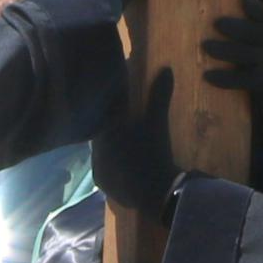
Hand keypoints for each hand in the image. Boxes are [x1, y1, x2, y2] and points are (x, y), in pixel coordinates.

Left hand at [94, 68, 180, 222]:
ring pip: (103, 159)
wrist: (156, 193)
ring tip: (130, 149)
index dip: (108, 115)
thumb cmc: (151, 153)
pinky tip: (129, 169)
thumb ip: (158, 96)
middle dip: (110, 135)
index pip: (99, 122)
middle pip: (101, 141)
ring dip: (114, 154)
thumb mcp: (156, 122)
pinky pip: (109, 176)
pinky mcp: (108, 191)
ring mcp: (100, 175)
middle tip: (125, 129)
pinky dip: (117, 171)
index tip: (118, 111)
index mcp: (102, 137)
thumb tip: (166, 69)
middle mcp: (95, 156)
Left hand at [202, 0, 262, 151]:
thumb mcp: (232, 53)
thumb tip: (189, 13)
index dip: (258, 10)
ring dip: (230, 49)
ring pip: (255, 54)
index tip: (243, 0)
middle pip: (261, 33)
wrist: (253, 116)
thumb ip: (219, 36)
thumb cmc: (234, 76)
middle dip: (240, 26)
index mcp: (262, 38)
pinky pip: (249, 80)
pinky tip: (208, 76)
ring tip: (206, 46)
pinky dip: (228, 77)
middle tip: (217, 23)